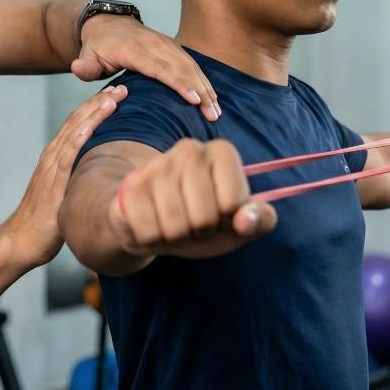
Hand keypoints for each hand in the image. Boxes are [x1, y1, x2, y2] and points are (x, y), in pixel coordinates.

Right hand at [0, 85, 128, 268]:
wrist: (23, 240)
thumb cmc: (47, 221)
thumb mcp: (67, 193)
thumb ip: (80, 179)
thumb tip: (103, 174)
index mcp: (57, 156)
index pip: (79, 123)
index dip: (97, 106)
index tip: (116, 93)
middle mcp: (52, 156)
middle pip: (78, 121)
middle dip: (100, 102)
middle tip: (121, 85)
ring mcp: (51, 168)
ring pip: (73, 132)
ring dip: (93, 113)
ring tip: (112, 97)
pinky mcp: (52, 183)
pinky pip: (65, 157)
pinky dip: (77, 139)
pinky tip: (88, 126)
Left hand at [71, 15, 219, 121]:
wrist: (109, 23)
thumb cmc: (98, 46)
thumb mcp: (87, 55)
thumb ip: (84, 66)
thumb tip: (77, 68)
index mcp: (135, 49)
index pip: (160, 68)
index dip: (178, 83)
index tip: (193, 99)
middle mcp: (155, 44)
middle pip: (181, 68)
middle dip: (199, 90)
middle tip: (211, 113)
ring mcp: (167, 44)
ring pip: (191, 66)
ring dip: (205, 88)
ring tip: (215, 111)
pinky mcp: (174, 48)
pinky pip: (192, 64)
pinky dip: (203, 81)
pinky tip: (212, 99)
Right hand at [108, 138, 276, 260]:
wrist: (153, 222)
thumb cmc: (203, 221)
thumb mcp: (238, 223)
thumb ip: (259, 220)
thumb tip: (246, 220)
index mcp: (222, 152)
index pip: (233, 203)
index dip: (228, 220)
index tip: (221, 213)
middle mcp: (189, 149)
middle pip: (204, 217)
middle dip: (200, 232)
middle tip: (194, 223)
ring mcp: (157, 164)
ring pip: (175, 227)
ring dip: (176, 238)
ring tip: (174, 225)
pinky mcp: (130, 185)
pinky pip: (148, 232)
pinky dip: (152, 240)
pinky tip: (153, 225)